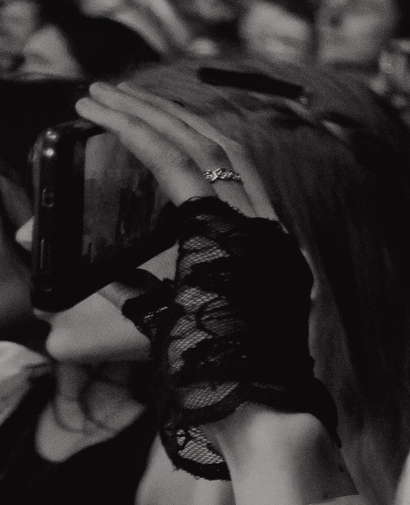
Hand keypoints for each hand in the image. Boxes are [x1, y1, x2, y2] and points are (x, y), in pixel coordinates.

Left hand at [73, 82, 332, 473]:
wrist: (250, 407)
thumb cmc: (213, 378)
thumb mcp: (159, 321)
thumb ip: (117, 290)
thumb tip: (50, 284)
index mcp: (261, 248)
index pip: (229, 174)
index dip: (183, 138)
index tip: (138, 120)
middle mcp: (265, 228)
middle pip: (216, 148)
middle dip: (157, 115)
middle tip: (107, 96)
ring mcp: (252, 226)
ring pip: (200, 144)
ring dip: (143, 114)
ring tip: (97, 98)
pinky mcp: (227, 231)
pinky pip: (180, 166)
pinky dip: (140, 135)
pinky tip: (105, 119)